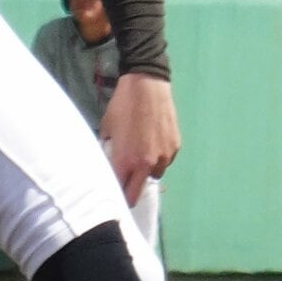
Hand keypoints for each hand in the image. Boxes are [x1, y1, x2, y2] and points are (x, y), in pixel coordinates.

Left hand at [98, 74, 181, 205]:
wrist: (146, 85)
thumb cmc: (122, 106)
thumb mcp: (107, 129)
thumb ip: (108, 150)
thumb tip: (109, 162)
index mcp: (125, 161)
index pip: (120, 192)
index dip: (114, 194)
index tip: (111, 193)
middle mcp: (146, 164)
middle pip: (137, 193)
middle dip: (129, 193)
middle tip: (124, 185)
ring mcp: (164, 157)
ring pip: (153, 176)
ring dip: (145, 173)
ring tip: (140, 157)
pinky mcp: (175, 147)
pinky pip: (165, 161)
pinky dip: (158, 158)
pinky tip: (152, 144)